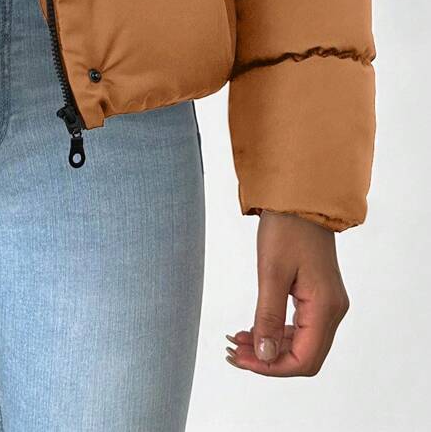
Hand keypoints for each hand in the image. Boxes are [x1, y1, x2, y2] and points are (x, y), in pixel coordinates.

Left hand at [226, 210, 349, 376]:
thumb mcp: (271, 272)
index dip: (272, 367)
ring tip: (238, 341)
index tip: (242, 359)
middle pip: (304, 356)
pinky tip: (253, 330)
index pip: (304, 359)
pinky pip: (301, 327)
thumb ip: (269, 318)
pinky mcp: (318, 296)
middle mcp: (332, 310)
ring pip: (302, 343)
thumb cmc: (286, 228)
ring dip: (270, 347)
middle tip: (234, 351)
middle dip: (268, 359)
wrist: (300, 198)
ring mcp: (328, 304)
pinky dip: (277, 332)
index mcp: (325, 307)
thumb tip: (265, 356)